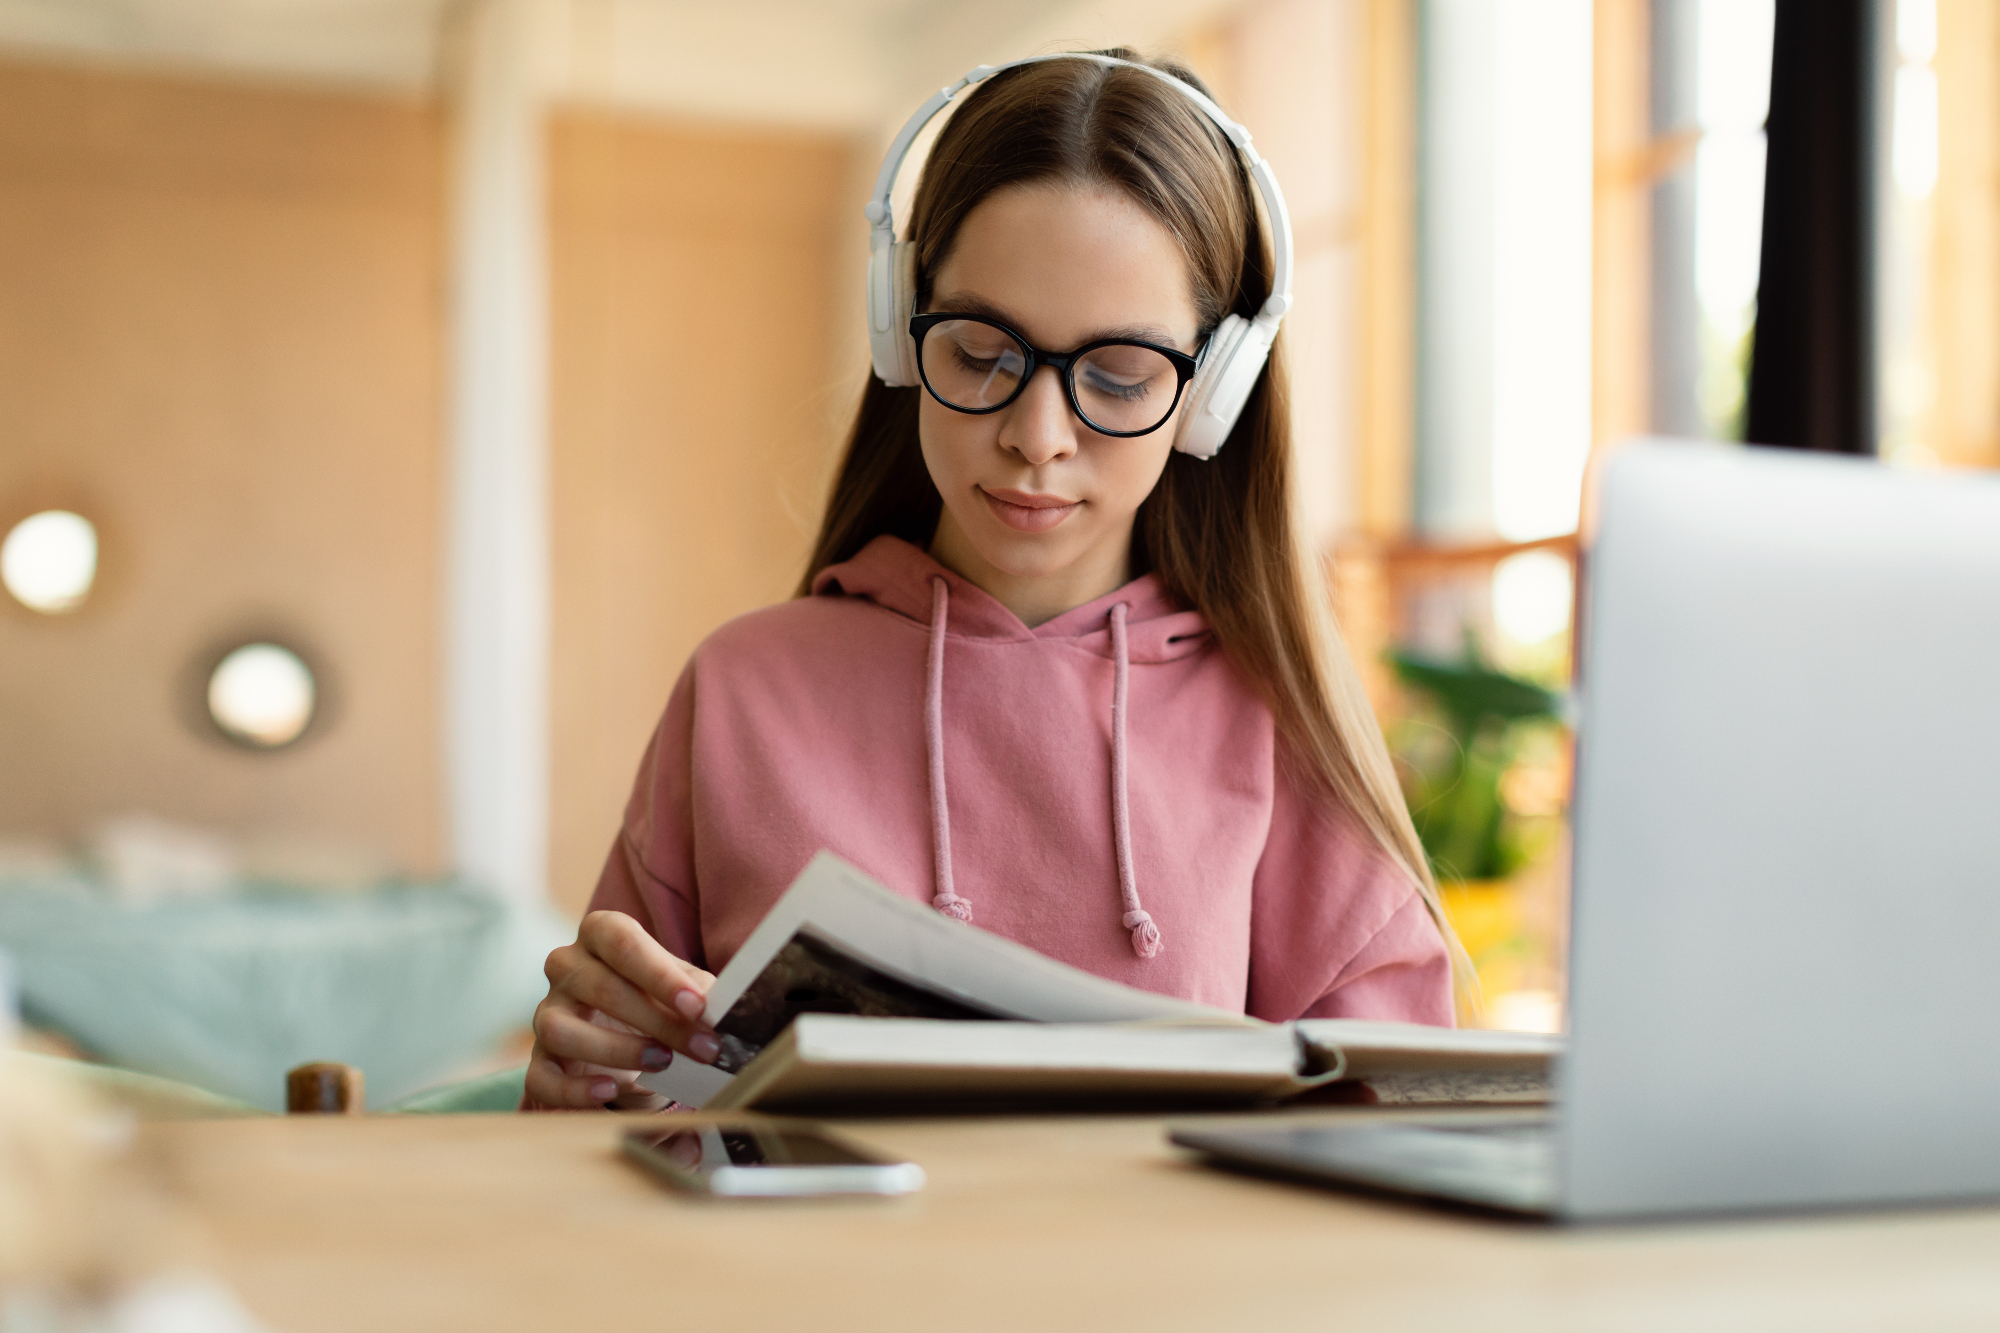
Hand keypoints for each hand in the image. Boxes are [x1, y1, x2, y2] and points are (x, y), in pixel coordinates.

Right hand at [524, 910, 719, 1110]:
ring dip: (617, 1050)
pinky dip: (575, 1089)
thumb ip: (699, 991)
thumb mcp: (681, 988)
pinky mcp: (539, 1060)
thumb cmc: (655, 999)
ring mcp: (547, 1013)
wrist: (624, 1037)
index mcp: (601, 934)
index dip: (660, 974)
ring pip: (562, 1029)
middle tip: (702, 1047)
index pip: (623, 942)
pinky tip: (610, 1092)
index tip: (697, 1006)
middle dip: (658, 1021)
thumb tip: (722, 1007)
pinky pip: (543, 1076)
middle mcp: (566, 967)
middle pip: (601, 987)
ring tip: (662, 1064)